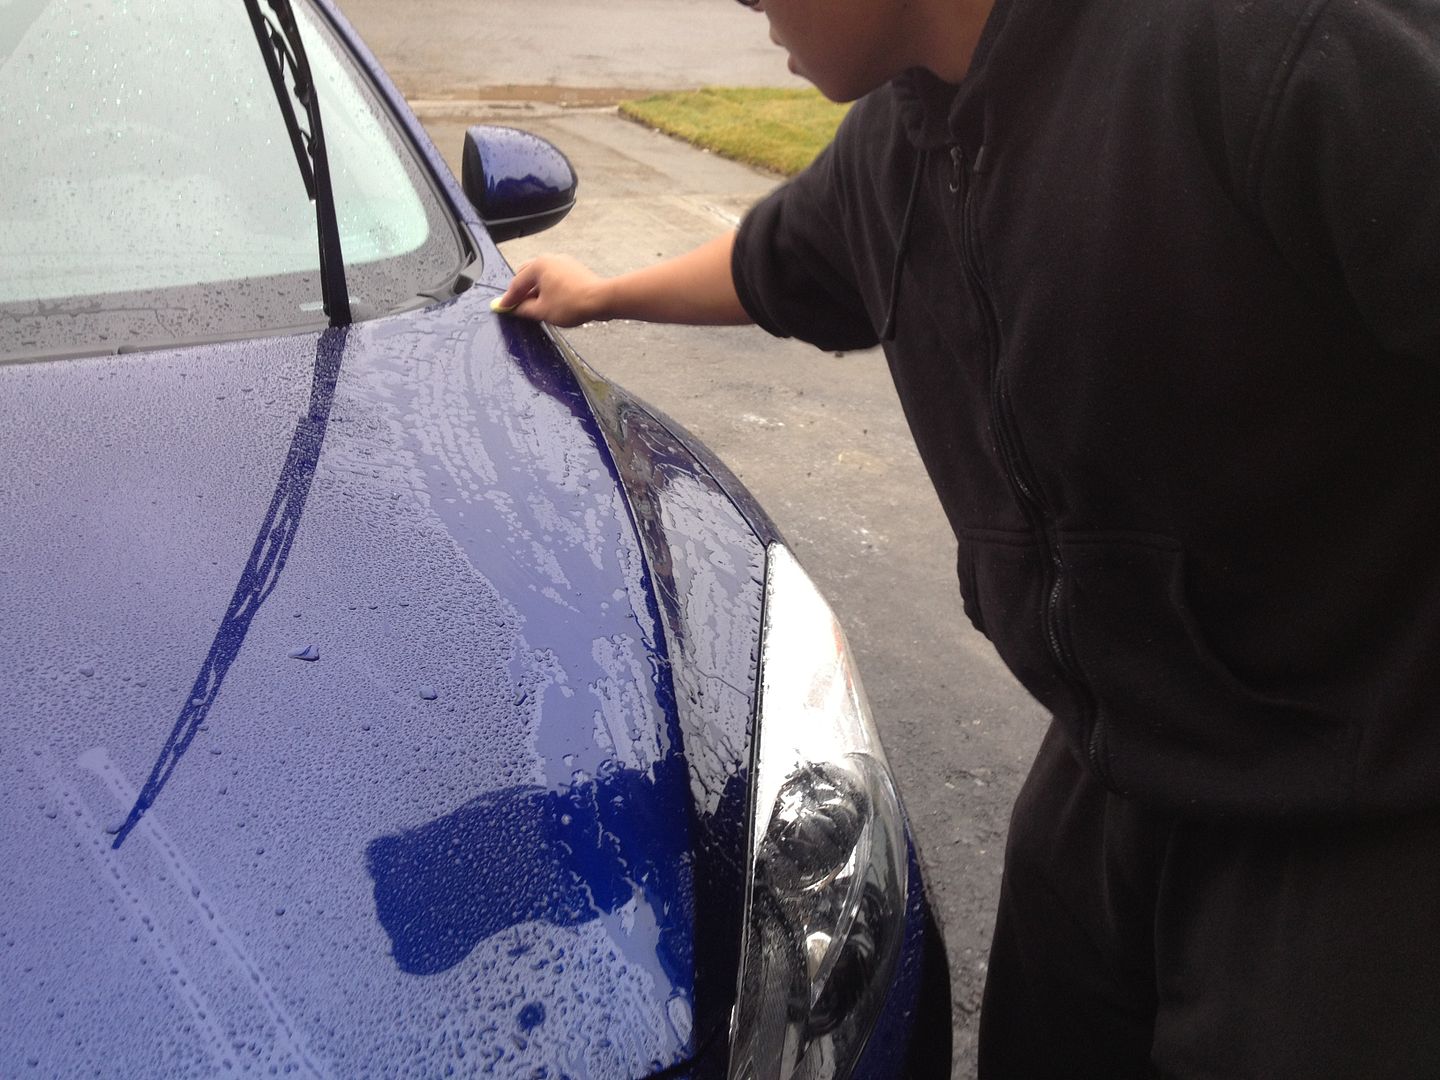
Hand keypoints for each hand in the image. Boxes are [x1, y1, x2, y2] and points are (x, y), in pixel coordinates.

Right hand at [490, 254, 609, 326]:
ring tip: (533, 304)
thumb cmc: (572, 303)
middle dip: (521, 290)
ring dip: (534, 289)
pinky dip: (547, 287)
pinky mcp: (574, 269)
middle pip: (527, 275)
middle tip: (516, 305)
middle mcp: (549, 259)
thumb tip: (515, 309)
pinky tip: (549, 299)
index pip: (517, 283)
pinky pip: (554, 277)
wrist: (601, 300)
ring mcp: (563, 262)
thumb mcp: (542, 311)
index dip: (509, 299)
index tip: (503, 307)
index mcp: (538, 266)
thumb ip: (524, 309)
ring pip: (541, 275)